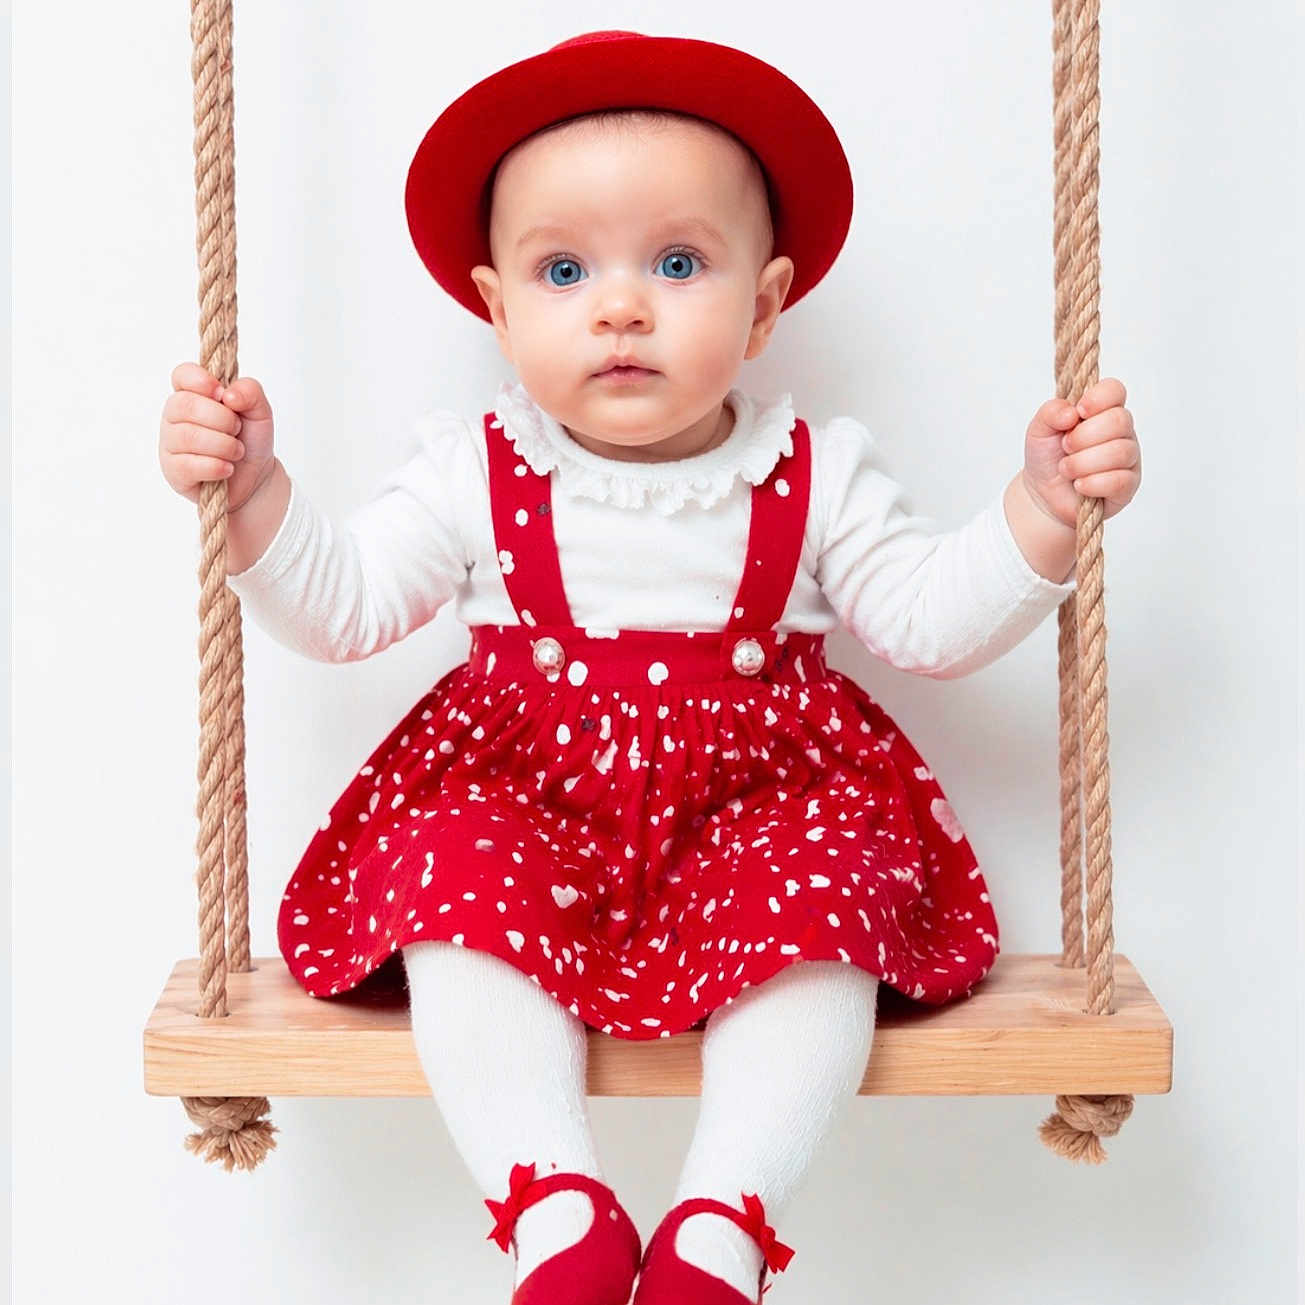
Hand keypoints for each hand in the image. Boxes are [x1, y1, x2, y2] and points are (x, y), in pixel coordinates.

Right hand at [159, 363, 277, 511]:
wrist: (257, 477)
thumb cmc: (251, 440)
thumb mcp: (260, 411)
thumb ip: (250, 391)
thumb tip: (229, 394)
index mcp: (193, 394)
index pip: (182, 374)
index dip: (200, 380)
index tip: (222, 394)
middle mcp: (175, 416)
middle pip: (185, 405)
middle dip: (222, 419)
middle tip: (237, 430)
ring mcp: (170, 443)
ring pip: (188, 437)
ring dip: (224, 445)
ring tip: (237, 451)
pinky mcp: (173, 471)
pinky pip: (189, 465)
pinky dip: (217, 467)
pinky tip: (227, 468)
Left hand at [1021, 377, 1140, 528]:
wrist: (1043, 493)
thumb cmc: (1047, 457)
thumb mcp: (1038, 430)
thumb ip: (1050, 412)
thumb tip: (1070, 412)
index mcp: (1101, 410)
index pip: (1115, 390)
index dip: (1098, 398)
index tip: (1079, 412)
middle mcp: (1120, 430)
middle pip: (1119, 420)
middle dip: (1083, 437)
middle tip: (1065, 447)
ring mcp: (1128, 457)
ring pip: (1119, 452)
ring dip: (1083, 463)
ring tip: (1066, 469)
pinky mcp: (1128, 484)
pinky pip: (1119, 480)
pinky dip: (1092, 483)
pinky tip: (1080, 485)